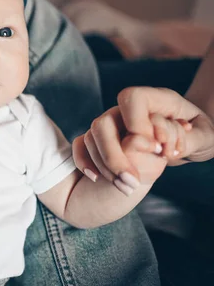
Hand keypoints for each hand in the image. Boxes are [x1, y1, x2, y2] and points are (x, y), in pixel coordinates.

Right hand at [72, 87, 213, 191]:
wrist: (190, 141)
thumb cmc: (201, 136)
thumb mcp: (206, 138)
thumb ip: (187, 138)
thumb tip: (155, 145)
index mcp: (156, 99)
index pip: (132, 99)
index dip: (137, 123)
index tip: (155, 149)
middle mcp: (127, 109)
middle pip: (103, 122)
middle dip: (114, 155)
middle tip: (131, 182)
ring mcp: (113, 122)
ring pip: (92, 136)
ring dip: (104, 165)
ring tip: (126, 186)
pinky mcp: (103, 138)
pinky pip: (82, 145)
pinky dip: (85, 161)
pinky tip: (97, 178)